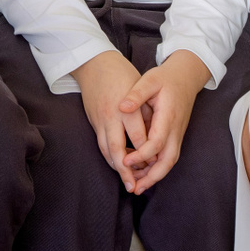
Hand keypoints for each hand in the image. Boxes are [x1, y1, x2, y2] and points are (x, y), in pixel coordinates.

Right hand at [73, 50, 145, 191]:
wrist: (94, 64)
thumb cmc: (122, 74)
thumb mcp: (140, 88)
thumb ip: (146, 112)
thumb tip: (154, 136)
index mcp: (126, 108)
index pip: (138, 138)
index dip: (147, 154)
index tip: (156, 164)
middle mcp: (111, 117)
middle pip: (117, 149)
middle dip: (126, 170)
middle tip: (134, 186)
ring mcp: (99, 120)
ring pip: (106, 150)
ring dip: (116, 167)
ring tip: (127, 182)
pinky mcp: (93, 121)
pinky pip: (101, 144)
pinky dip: (109, 157)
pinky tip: (117, 165)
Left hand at [120, 50, 210, 193]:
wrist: (186, 77)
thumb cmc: (165, 78)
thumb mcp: (150, 79)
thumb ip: (137, 94)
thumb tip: (122, 107)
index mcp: (168, 117)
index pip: (156, 143)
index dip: (141, 155)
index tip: (124, 160)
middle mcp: (175, 130)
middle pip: (167, 161)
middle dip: (152, 177)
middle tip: (134, 188)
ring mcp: (177, 134)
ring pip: (169, 162)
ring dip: (155, 176)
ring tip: (137, 187)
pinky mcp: (175, 136)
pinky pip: (168, 157)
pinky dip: (157, 168)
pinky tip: (143, 173)